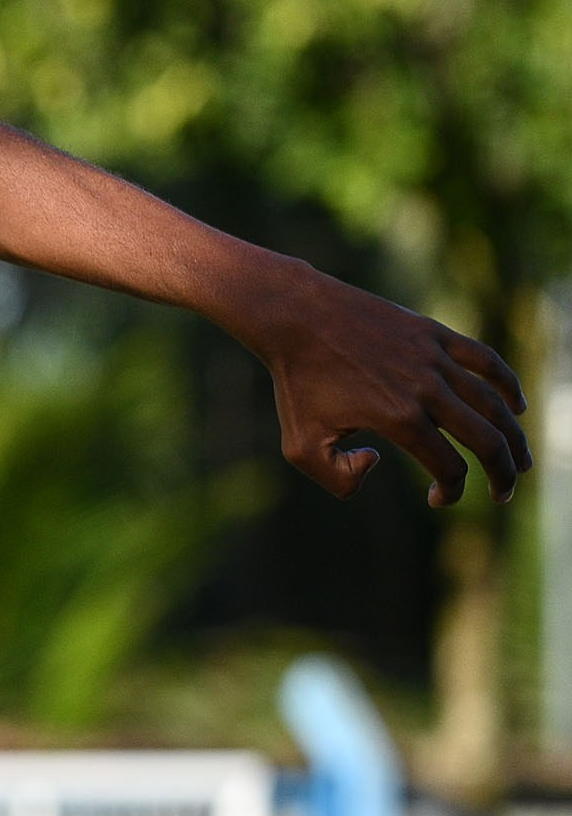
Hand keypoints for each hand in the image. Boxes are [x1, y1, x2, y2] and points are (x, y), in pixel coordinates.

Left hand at [252, 265, 529, 505]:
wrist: (294, 316)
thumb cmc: (295, 382)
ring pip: (493, 404)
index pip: (450, 469)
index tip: (438, 499)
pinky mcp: (433, 333)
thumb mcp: (300, 446)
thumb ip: (337, 478)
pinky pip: (486, 360)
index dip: (451, 492)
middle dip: (503, 473)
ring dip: (514, 436)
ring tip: (521, 461)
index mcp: (400, 420)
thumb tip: (377, 462)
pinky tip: (516, 406)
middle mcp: (426, 390)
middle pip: (488, 440)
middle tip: (503, 493)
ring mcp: (434, 359)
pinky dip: (507, 385)